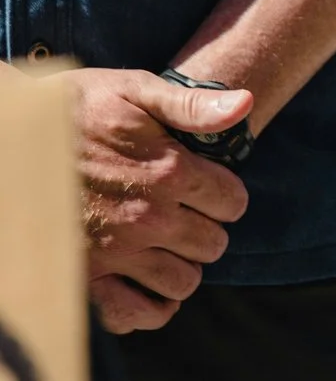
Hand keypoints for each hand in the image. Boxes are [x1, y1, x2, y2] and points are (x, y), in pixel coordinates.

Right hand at [61, 67, 251, 333]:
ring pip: (182, 281)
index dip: (225, 195)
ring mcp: (117, 250)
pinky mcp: (85, 274)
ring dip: (182, 265)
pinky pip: (134, 312)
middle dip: (207, 229)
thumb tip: (246, 104)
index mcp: (169, 170)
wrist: (14, 139)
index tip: (208, 188)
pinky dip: (149, 305)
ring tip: (167, 245)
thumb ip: (193, 105)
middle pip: (213, 244)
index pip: (233, 202)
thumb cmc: (74, 108)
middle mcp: (148, 216)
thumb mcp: (134, 90)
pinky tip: (146, 281)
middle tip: (186, 215)